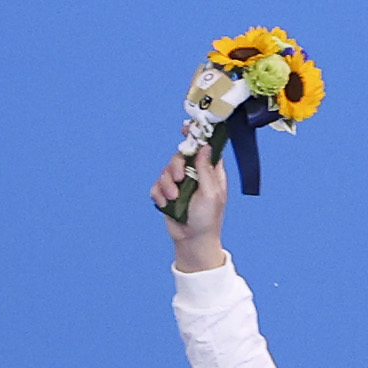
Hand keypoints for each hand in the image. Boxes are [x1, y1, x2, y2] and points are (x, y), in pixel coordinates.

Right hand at [160, 142, 229, 268]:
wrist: (192, 240)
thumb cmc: (208, 218)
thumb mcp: (211, 193)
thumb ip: (207, 169)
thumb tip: (206, 147)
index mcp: (211, 173)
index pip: (204, 148)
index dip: (196, 136)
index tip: (186, 128)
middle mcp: (195, 176)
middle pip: (180, 157)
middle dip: (176, 166)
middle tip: (180, 178)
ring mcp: (180, 185)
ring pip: (165, 171)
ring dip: (167, 184)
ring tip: (174, 198)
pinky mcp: (167, 195)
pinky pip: (156, 186)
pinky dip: (158, 194)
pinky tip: (165, 204)